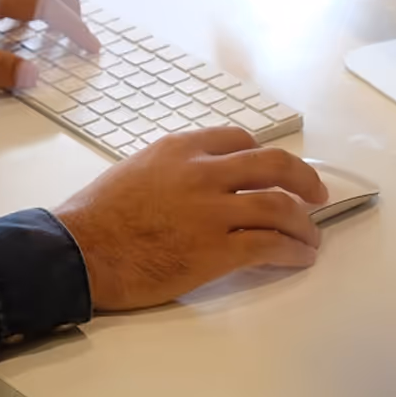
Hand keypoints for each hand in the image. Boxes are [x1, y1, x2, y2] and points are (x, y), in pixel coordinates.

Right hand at [53, 128, 329, 311]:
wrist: (79, 251)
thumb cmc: (96, 216)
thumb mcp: (134, 170)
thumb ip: (172, 169)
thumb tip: (196, 182)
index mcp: (181, 149)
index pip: (239, 139)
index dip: (264, 155)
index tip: (274, 170)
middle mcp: (203, 172)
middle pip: (274, 165)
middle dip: (303, 178)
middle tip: (316, 193)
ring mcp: (212, 211)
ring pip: (280, 207)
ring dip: (305, 223)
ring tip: (312, 236)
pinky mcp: (216, 251)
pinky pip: (270, 245)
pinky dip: (293, 251)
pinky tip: (299, 257)